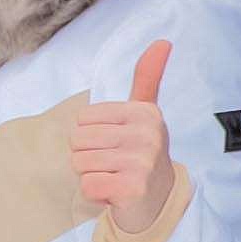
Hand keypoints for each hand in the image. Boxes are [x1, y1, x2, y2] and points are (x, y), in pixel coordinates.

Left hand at [70, 37, 192, 241]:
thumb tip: (162, 41)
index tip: (117, 143)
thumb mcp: (145, 112)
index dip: (91, 135)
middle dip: (89, 156)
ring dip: (91, 175)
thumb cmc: (142, 153)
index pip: (81, 119)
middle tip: (114, 164)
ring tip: (115, 176)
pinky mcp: (133, 188)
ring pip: (79, 164)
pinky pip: (87, 186)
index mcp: (144, 112)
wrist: (159, 200)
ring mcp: (141, 162)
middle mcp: (147, 134)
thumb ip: (147, 77)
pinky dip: (96, 194)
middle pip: (77, 140)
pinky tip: (115, 193)